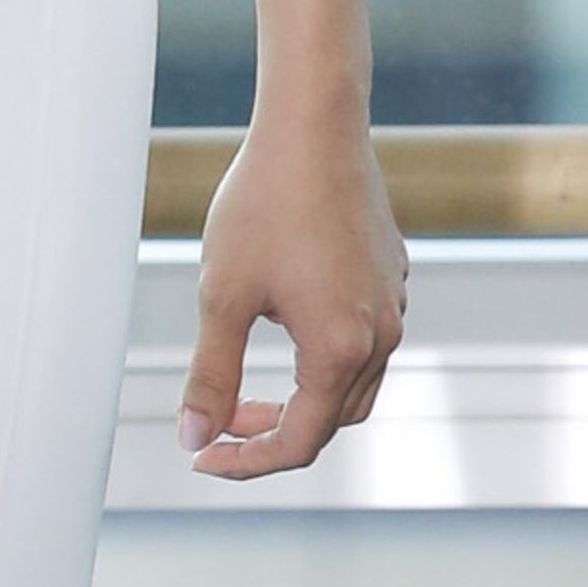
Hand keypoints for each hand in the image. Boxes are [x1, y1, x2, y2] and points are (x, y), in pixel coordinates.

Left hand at [177, 107, 407, 478]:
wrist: (314, 125)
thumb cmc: (263, 204)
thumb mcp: (223, 295)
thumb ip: (210, 375)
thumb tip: (193, 438)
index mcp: (340, 349)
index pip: (299, 442)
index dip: (247, 461)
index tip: (201, 456)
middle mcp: (382, 335)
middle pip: (331, 421)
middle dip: (273, 430)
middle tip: (218, 417)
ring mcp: (394, 303)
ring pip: (353, 385)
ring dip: (302, 397)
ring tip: (246, 383)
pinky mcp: (391, 275)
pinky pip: (365, 340)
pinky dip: (323, 358)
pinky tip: (279, 324)